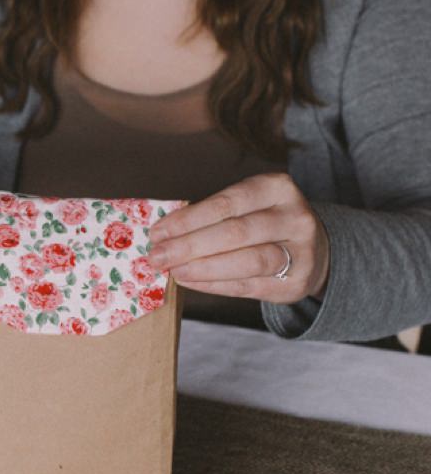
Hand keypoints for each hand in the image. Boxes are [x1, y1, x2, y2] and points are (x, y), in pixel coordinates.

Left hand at [148, 173, 329, 303]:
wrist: (315, 251)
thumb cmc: (266, 224)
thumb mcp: (249, 206)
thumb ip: (214, 214)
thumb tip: (164, 233)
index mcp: (277, 188)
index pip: (227, 203)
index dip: (188, 219)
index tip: (158, 231)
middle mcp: (294, 217)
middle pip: (235, 232)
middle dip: (189, 245)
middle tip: (157, 255)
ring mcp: (300, 252)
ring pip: (246, 260)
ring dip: (202, 267)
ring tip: (173, 270)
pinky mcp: (295, 283)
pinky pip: (248, 286)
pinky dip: (215, 284)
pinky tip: (191, 281)